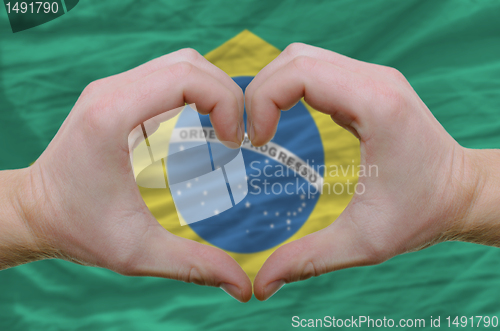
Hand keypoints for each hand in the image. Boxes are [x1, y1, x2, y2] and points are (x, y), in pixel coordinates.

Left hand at [3, 49, 251, 301]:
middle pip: (189, 63)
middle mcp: (111, 91)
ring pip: (180, 63)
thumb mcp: (137, 252)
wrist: (35, 212)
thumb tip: (242, 286)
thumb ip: (193, 266)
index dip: (224, 102)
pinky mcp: (117, 95)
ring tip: (226, 129)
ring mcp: (112, 88)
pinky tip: (204, 123)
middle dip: (226, 94)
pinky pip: (167, 75)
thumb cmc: (78, 228)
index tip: (234, 143)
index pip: (186, 77)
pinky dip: (196, 91)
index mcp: (113, 116)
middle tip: (237, 137)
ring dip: (212, 89)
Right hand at [245, 43, 497, 299]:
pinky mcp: (370, 84)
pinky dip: (291, 87)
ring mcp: (374, 77)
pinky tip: (284, 118)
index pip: (300, 73)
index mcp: (376, 106)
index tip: (256, 142)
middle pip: (295, 58)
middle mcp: (375, 80)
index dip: (263, 100)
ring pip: (304, 57)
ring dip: (273, 86)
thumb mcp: (363, 243)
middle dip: (260, 91)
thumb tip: (261, 286)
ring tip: (262, 127)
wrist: (462, 193)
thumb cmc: (422, 214)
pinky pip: (318, 69)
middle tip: (251, 135)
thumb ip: (307, 260)